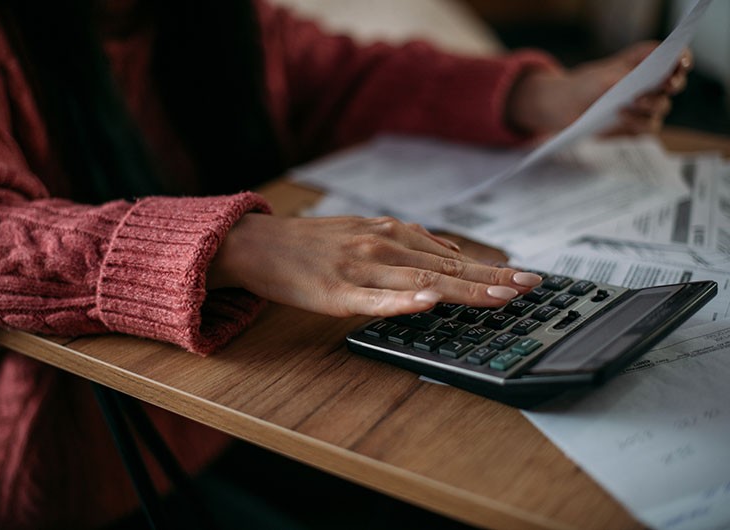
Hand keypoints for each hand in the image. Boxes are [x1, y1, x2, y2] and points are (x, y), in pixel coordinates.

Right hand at [207, 213, 541, 316]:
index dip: (490, 267)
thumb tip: (451, 252)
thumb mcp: (364, 232)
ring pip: (419, 280)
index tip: (524, 277)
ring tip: (499, 297)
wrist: (258, 244)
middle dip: (492, 278)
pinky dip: (403, 300)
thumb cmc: (312, 244)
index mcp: (390, 234)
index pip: (451, 254)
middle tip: (530, 287)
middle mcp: (381, 246)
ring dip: (462, 288)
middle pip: (445, 266)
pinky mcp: (335, 292)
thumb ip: (406, 243)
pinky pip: (374, 298)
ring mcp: (359, 268)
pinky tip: (428, 301)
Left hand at [507, 41, 692, 136]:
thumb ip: (626, 78)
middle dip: (670, 85)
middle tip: (662, 86)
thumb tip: (645, 85)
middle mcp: (650, 83)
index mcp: (645, 61)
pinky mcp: (636, 125)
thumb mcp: (602, 77)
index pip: (675, 56)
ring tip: (629, 104)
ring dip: (651, 106)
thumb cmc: (584, 86)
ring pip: (662, 107)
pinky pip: (648, 127)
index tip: (680, 63)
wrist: (564, 109)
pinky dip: (638, 123)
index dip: (682, 59)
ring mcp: (645, 106)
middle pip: (674, 84)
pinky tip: (621, 117)